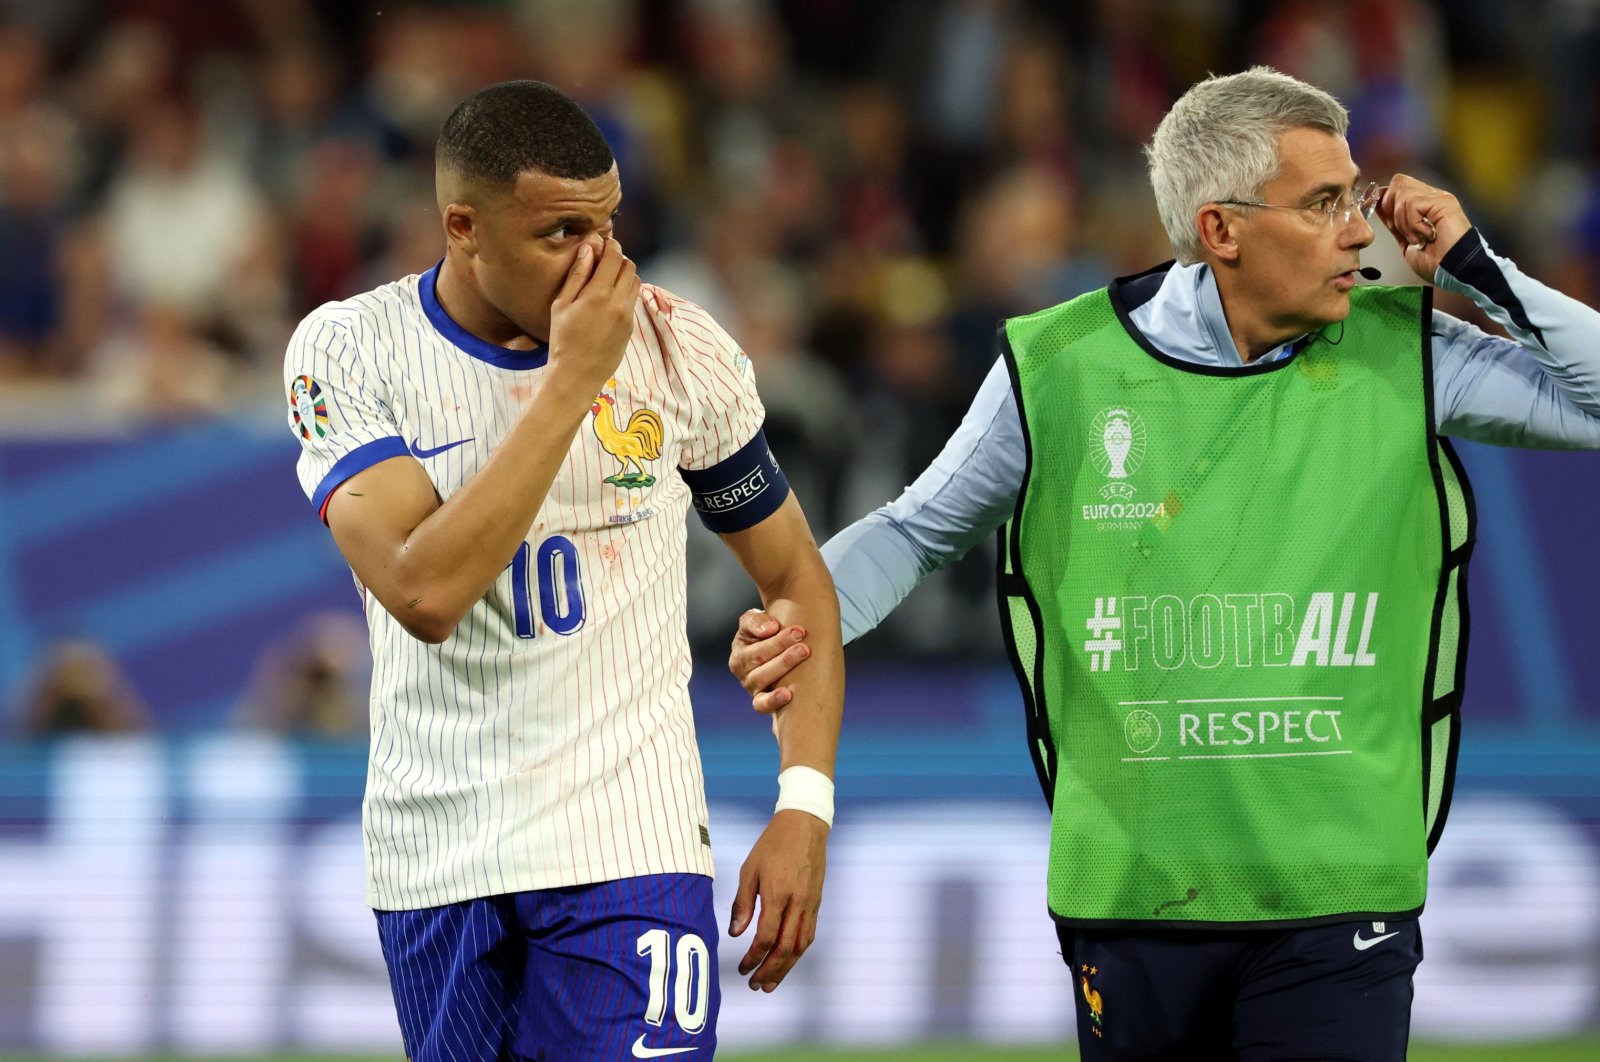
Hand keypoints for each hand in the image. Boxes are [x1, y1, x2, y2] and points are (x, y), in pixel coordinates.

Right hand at [547, 235, 640, 391]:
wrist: (577, 375)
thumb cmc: (563, 340)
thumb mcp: (562, 304)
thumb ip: (577, 274)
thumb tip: (588, 248)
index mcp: (599, 294)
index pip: (615, 257)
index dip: (611, 245)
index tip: (604, 242)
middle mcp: (619, 302)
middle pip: (630, 267)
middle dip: (619, 259)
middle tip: (604, 261)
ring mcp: (628, 316)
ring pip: (636, 282)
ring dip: (624, 275)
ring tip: (607, 280)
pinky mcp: (631, 327)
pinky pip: (633, 300)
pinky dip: (625, 292)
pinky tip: (609, 300)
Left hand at [728, 809, 827, 990]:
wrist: (805, 825)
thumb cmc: (773, 844)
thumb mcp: (750, 869)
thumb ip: (743, 902)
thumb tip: (735, 933)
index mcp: (778, 894)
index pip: (767, 937)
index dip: (754, 957)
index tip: (743, 969)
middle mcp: (797, 903)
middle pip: (786, 948)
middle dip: (770, 971)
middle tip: (756, 986)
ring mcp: (810, 904)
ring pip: (801, 945)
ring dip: (786, 968)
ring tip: (771, 983)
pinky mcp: (816, 902)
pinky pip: (809, 934)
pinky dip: (797, 952)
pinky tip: (787, 960)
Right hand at [729, 608, 810, 714]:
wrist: (775, 655)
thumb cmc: (767, 636)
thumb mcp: (755, 622)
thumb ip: (757, 621)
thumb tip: (771, 628)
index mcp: (740, 650)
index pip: (756, 643)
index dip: (777, 639)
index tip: (798, 631)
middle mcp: (742, 670)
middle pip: (760, 660)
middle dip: (784, 652)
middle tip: (804, 647)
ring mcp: (751, 687)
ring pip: (762, 679)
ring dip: (783, 668)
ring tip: (801, 660)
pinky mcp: (760, 702)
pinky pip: (761, 705)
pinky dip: (772, 700)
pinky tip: (788, 695)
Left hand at [1374, 175, 1471, 282]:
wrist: (1453, 271)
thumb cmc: (1435, 262)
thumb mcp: (1405, 241)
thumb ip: (1394, 222)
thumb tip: (1377, 205)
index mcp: (1423, 204)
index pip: (1396, 188)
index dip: (1385, 203)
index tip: (1389, 224)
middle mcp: (1431, 196)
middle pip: (1398, 182)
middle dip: (1391, 208)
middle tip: (1403, 231)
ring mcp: (1438, 197)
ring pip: (1402, 194)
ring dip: (1403, 222)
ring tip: (1417, 238)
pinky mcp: (1443, 201)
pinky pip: (1412, 204)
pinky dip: (1413, 224)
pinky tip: (1426, 235)